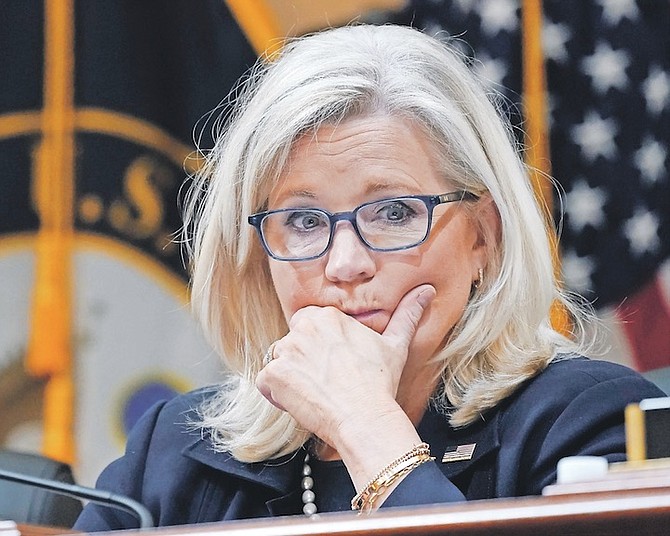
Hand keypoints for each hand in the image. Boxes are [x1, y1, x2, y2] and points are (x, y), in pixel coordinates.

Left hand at [256, 284, 435, 446]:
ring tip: (315, 392)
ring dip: (290, 377)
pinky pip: (266, 382)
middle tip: (326, 381)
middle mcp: (303, 328)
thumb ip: (407, 314)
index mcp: (327, 317)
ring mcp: (286, 350)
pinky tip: (301, 401)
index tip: (333, 365)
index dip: (318, 348)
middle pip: (292, 343)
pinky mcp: (274, 374)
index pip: (309, 326)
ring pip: (279, 361)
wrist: (365, 417)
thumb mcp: (395, 345)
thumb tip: (426, 291)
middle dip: (303, 361)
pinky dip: (277, 394)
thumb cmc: (379, 383)